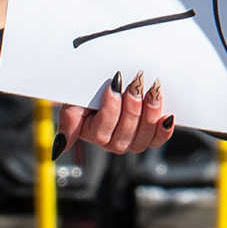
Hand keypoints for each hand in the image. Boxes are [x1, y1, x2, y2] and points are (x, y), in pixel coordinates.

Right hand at [58, 74, 174, 155]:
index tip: (113, 86)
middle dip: (131, 108)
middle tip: (135, 83)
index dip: (110, 110)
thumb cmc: (90, 89)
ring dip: (149, 114)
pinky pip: (158, 139)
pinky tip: (167, 116)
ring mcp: (134, 139)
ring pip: (143, 137)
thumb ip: (69, 122)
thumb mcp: (75, 101)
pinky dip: (164, 129)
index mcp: (95, 135)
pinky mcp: (151, 134)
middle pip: (125, 135)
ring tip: (152, 90)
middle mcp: (114, 142)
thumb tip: (58, 149)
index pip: (102, 132)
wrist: (109, 78)